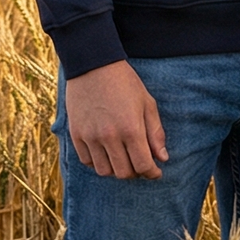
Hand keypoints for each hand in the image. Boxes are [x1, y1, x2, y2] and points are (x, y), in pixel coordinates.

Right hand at [65, 60, 167, 179]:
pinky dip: (99, 163)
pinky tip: (107, 153)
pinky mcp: (76, 135)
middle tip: (141, 165)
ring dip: (116, 170)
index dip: (152, 173)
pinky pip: (87, 162)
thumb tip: (162, 158)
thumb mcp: (147, 104)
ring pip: (104, 171)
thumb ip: (155, 133)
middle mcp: (109, 137)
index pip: (143, 165)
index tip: (156, 172)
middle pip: (123, 172)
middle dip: (136, 173)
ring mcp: (90, 137)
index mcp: (131, 129)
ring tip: (124, 159)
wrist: (94, 67)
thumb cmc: (126, 84)